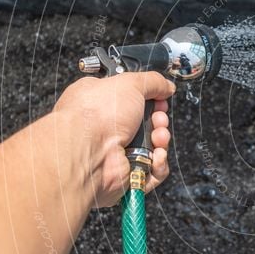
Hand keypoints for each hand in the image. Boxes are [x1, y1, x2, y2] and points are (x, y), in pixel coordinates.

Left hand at [53, 72, 176, 206]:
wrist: (88, 150)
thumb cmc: (96, 114)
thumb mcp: (129, 83)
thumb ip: (153, 81)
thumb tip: (166, 86)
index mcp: (101, 101)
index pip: (132, 99)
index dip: (150, 98)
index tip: (159, 98)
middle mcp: (107, 127)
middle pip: (147, 123)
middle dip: (159, 120)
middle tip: (158, 118)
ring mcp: (117, 151)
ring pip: (153, 145)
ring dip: (161, 140)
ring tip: (157, 137)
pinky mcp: (126, 171)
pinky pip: (153, 169)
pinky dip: (158, 163)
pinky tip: (154, 156)